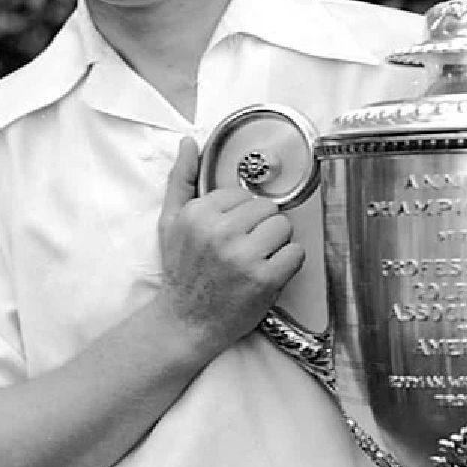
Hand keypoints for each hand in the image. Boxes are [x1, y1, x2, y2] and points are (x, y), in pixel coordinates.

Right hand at [156, 137, 304, 353]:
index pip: (243, 194)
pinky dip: (288, 264)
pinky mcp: (264, 279)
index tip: (230, 233)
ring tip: (255, 260)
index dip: (241, 215)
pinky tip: (267, 273)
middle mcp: (220, 232)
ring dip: (275, 244)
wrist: (185, 322)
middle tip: (243, 249)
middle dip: (260, 228)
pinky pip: (296, 253)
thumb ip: (180, 180)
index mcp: (199, 213)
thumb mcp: (170, 222)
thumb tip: (188, 144)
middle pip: (268, 208)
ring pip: (284, 227)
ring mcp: (243, 256)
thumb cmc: (181, 273)